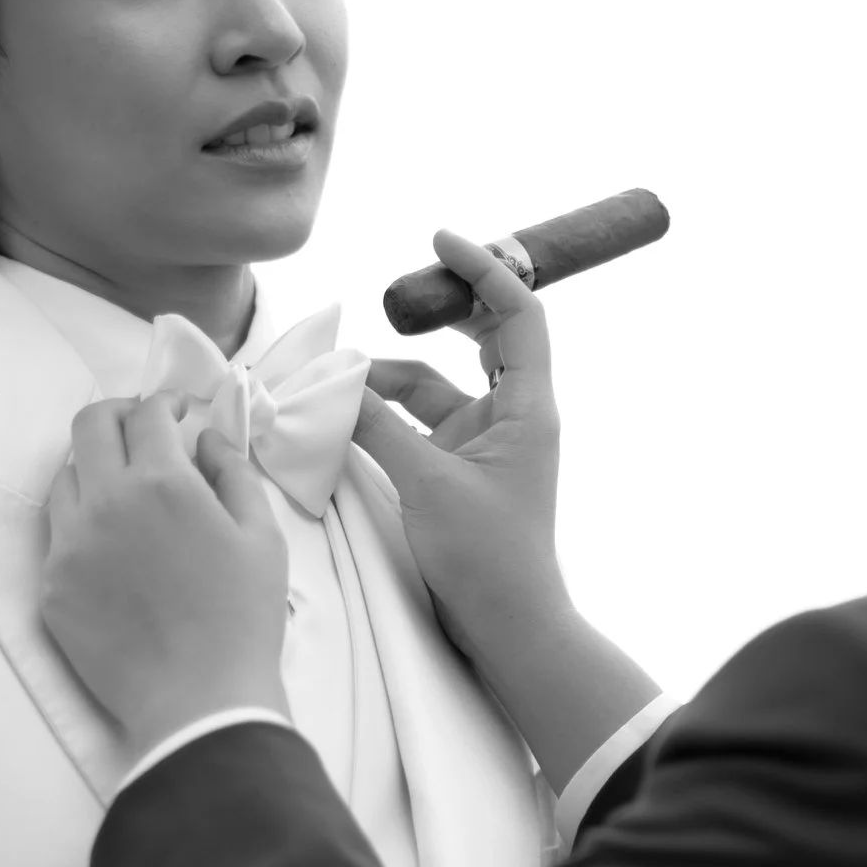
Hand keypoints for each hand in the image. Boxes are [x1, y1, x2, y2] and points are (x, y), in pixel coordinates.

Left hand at [41, 394, 290, 766]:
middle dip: (119, 415)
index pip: (147, 414)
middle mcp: (105, 504)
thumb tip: (207, 439)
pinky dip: (85, 519)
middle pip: (89, 426)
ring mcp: (69, 545)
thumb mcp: (262, 535)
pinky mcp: (52, 586)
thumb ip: (233, 472)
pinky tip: (115, 543)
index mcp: (163, 484)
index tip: (180, 413)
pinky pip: (58, 532)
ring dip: (96, 465)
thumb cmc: (243, 615)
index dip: (166, 403)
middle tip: (146, 431)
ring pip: (65, 477)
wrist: (197, 700)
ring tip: (127, 487)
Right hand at [356, 228, 567, 664]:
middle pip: (482, 336)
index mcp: (529, 406)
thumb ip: (380, 427)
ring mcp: (485, 441)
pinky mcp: (458, 469)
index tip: (439, 238)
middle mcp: (513, 414)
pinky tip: (343, 411)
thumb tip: (338, 384)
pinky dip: (385, 412)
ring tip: (338, 375)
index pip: (517, 313)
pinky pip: (419, 422)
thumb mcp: (426, 483)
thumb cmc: (486, 557)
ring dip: (391, 375)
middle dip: (437, 312)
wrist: (507, 627)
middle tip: (393, 294)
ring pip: (436, 383)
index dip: (483, 268)